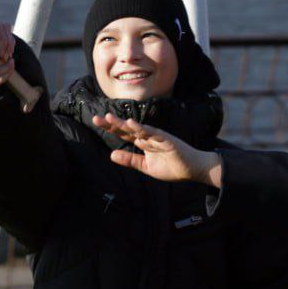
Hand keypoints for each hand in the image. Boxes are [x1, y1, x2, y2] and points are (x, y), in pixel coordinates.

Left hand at [0, 10, 15, 80]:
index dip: (2, 42)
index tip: (0, 56)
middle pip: (3, 28)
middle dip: (6, 44)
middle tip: (5, 58)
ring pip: (6, 31)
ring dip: (8, 45)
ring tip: (4, 58)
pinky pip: (4, 35)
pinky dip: (6, 45)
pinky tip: (2, 55)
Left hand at [92, 113, 222, 186]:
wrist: (192, 170)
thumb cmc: (171, 167)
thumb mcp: (146, 167)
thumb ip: (130, 160)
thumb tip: (111, 155)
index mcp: (142, 143)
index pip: (123, 133)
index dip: (110, 128)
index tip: (96, 122)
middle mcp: (147, 137)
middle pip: (126, 128)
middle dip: (112, 123)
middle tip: (96, 118)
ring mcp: (156, 137)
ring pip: (137, 128)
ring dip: (123, 123)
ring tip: (109, 118)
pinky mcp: (166, 139)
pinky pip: (152, 133)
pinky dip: (141, 128)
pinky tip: (131, 123)